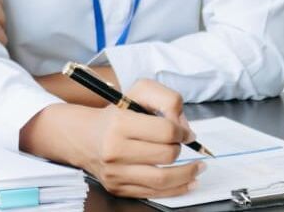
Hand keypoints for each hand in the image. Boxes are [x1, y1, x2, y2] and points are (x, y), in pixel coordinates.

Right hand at [21, 80, 203, 198]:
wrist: (85, 137)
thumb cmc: (118, 112)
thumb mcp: (140, 91)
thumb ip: (168, 100)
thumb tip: (186, 130)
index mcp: (121, 122)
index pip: (165, 131)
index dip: (182, 131)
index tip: (185, 132)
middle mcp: (115, 150)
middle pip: (166, 155)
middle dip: (181, 149)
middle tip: (183, 144)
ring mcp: (116, 173)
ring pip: (162, 179)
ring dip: (187, 174)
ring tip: (198, 168)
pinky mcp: (117, 188)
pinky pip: (153, 193)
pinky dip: (176, 189)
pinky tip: (188, 182)